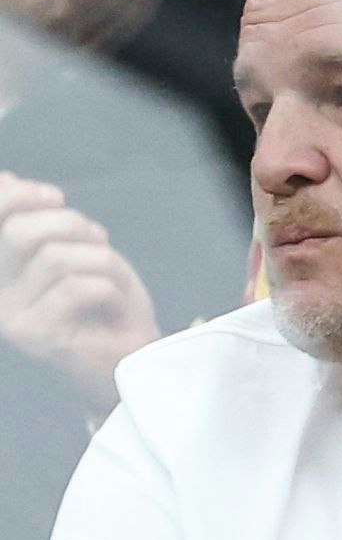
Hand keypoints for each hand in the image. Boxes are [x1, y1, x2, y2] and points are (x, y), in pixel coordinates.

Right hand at [0, 178, 161, 413]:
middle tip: (100, 241)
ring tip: (113, 281)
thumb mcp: (76, 251)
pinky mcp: (35, 336)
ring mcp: (9, 317)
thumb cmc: (105, 305)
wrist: (132, 361)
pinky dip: (110, 290)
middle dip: (72, 226)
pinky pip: (78, 288)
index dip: (16, 196)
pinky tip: (114, 307)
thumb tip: (5, 178)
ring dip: (101, 262)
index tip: (56, 197)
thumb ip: (40, 220)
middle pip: (20, 233)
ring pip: (56, 258)